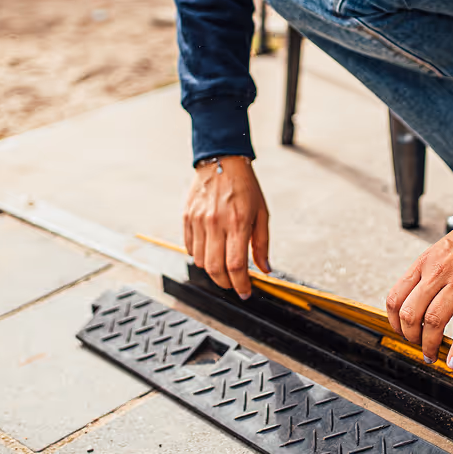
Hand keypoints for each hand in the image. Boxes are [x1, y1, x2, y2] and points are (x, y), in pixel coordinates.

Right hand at [183, 157, 269, 298]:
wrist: (221, 162)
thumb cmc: (245, 186)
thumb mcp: (262, 213)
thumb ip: (262, 244)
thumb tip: (265, 269)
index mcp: (238, 222)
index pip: (236, 265)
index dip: (241, 284)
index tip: (245, 292)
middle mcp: (216, 223)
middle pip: (215, 268)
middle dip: (226, 283)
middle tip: (234, 284)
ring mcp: (198, 221)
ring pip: (200, 261)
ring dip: (212, 270)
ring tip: (223, 264)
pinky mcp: (187, 218)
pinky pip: (189, 247)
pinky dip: (199, 256)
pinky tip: (210, 251)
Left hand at [385, 230, 452, 369]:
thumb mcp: (436, 254)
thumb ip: (424, 277)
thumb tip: (413, 305)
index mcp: (423, 264)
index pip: (395, 298)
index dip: (394, 322)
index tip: (401, 332)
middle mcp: (438, 273)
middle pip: (410, 313)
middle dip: (410, 337)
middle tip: (417, 345)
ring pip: (434, 321)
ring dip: (429, 345)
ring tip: (432, 355)